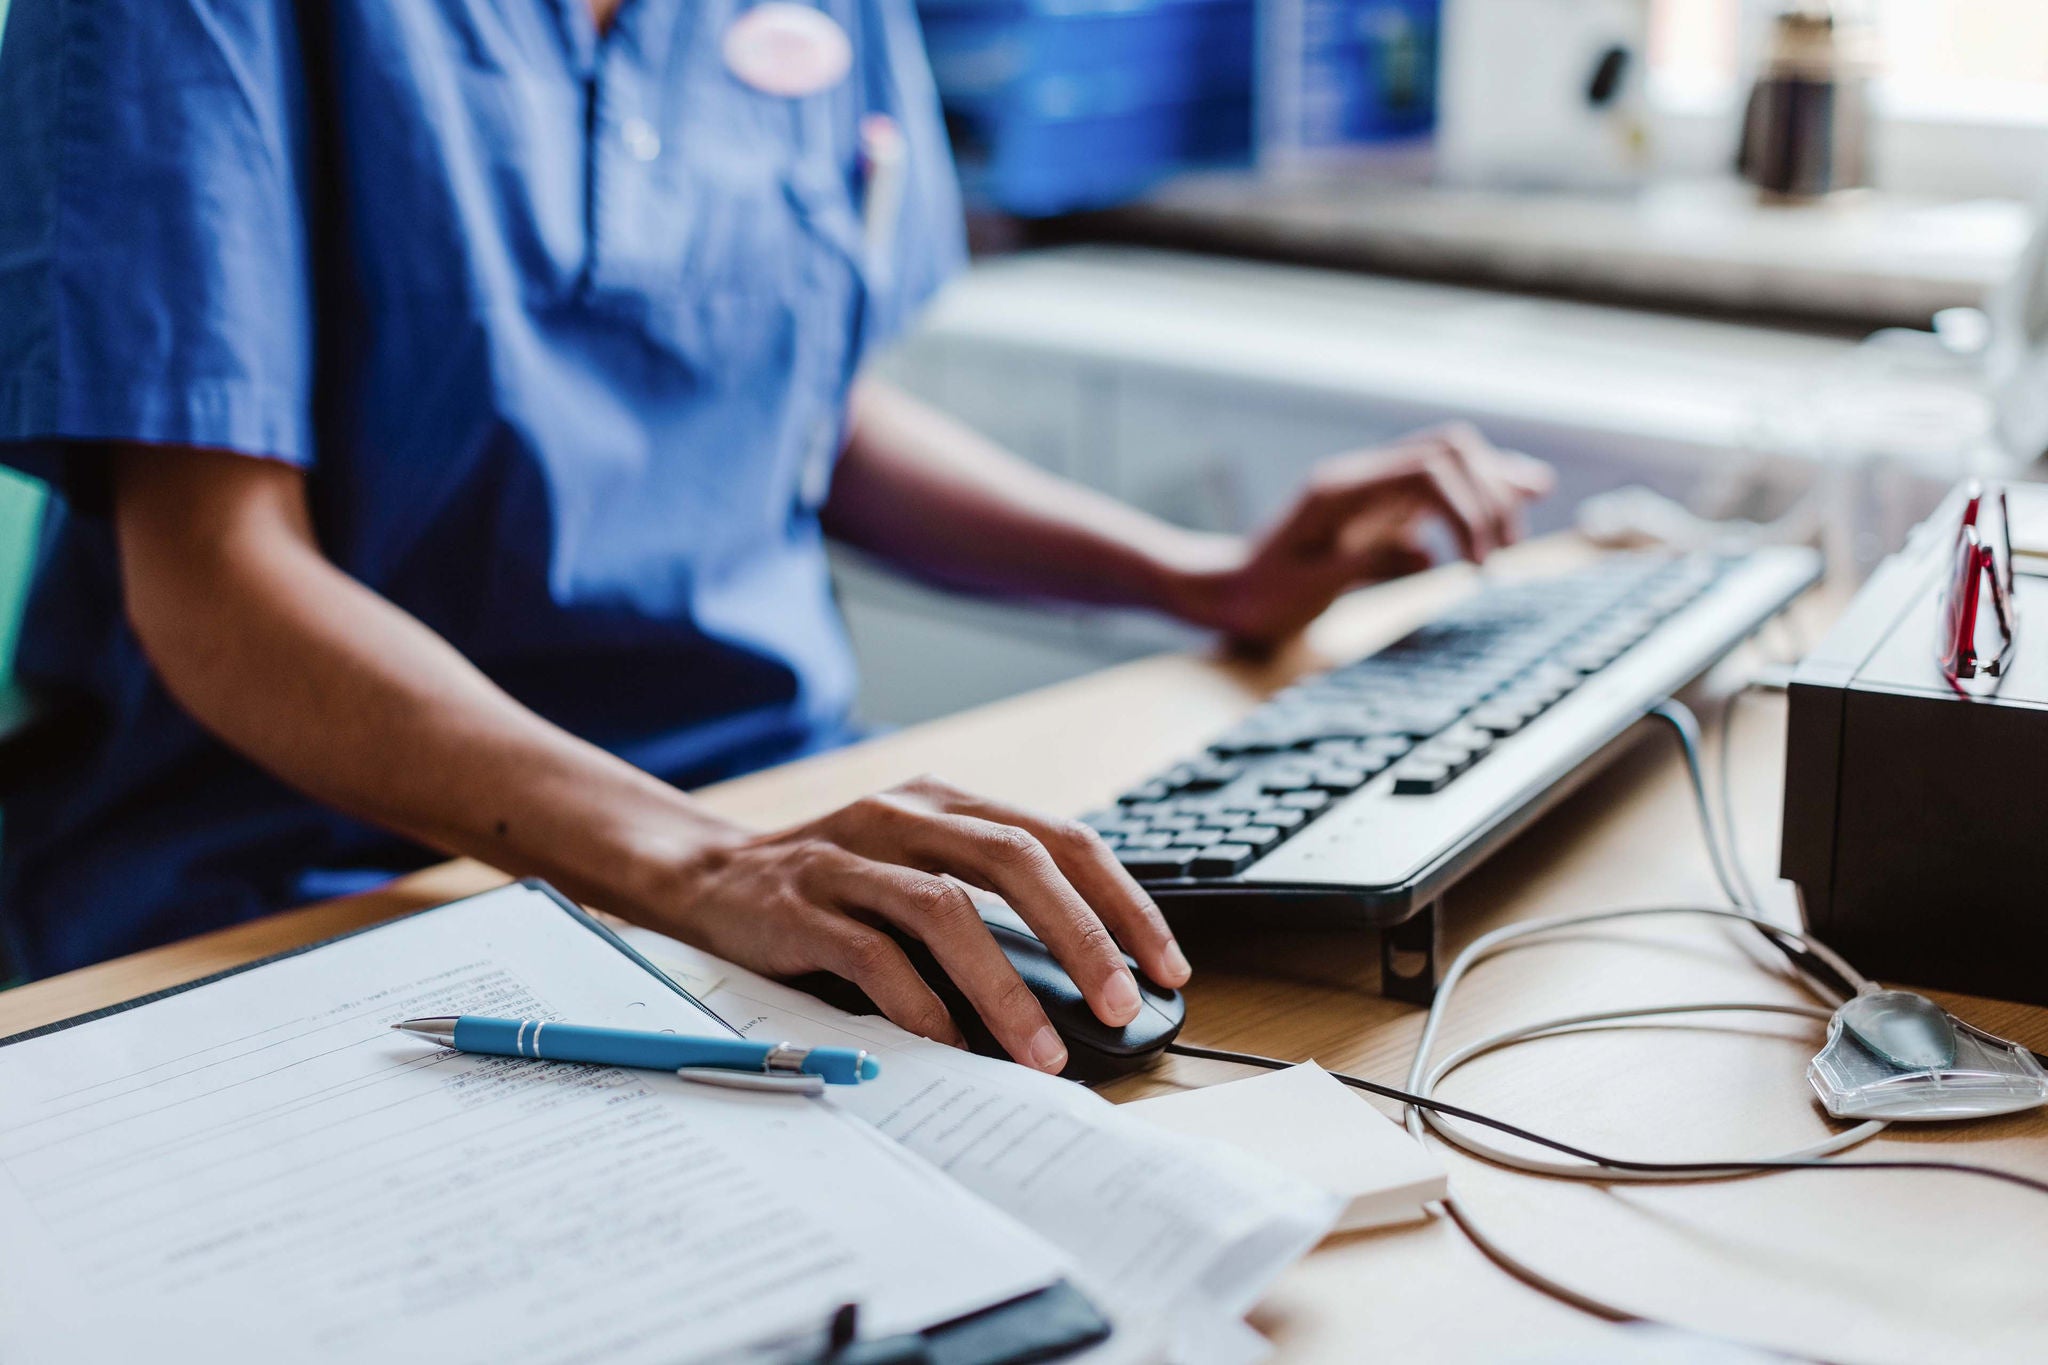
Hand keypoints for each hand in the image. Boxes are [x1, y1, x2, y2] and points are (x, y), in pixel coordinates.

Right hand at [649, 775, 1190, 1072]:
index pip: (1060, 839)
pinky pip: (872, 956)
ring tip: (1042, 1050)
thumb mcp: (918, 867)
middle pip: (1015, 860)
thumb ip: (989, 901)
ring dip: (1005, 986)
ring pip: (948, 910)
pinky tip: (952, 1047)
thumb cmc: (837, 887)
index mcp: (948, 802)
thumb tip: (1091, 981)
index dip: (1123, 901)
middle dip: (1083, 937)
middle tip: (1123, 1005)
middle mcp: (904, 814)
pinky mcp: (800, 906)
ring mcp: (849, 858)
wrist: (708, 878)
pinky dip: (920, 1005)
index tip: (1167, 965)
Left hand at [1174, 424, 1554, 646]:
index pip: (1428, 471)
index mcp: (1342, 490)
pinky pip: (1441, 493)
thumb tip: (1426, 555)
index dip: (1468, 509)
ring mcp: (1376, 491)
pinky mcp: (1384, 512)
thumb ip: (1362, 564)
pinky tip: (1511, 511)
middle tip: (1503, 554)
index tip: (1478, 565)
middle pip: (1450, 452)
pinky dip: (1478, 500)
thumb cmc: (1261, 596)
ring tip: (1522, 524)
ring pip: (1452, 464)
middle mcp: (1364, 479)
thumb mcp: (1306, 589)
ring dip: (1492, 490)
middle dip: (1489, 495)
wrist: (1229, 593)